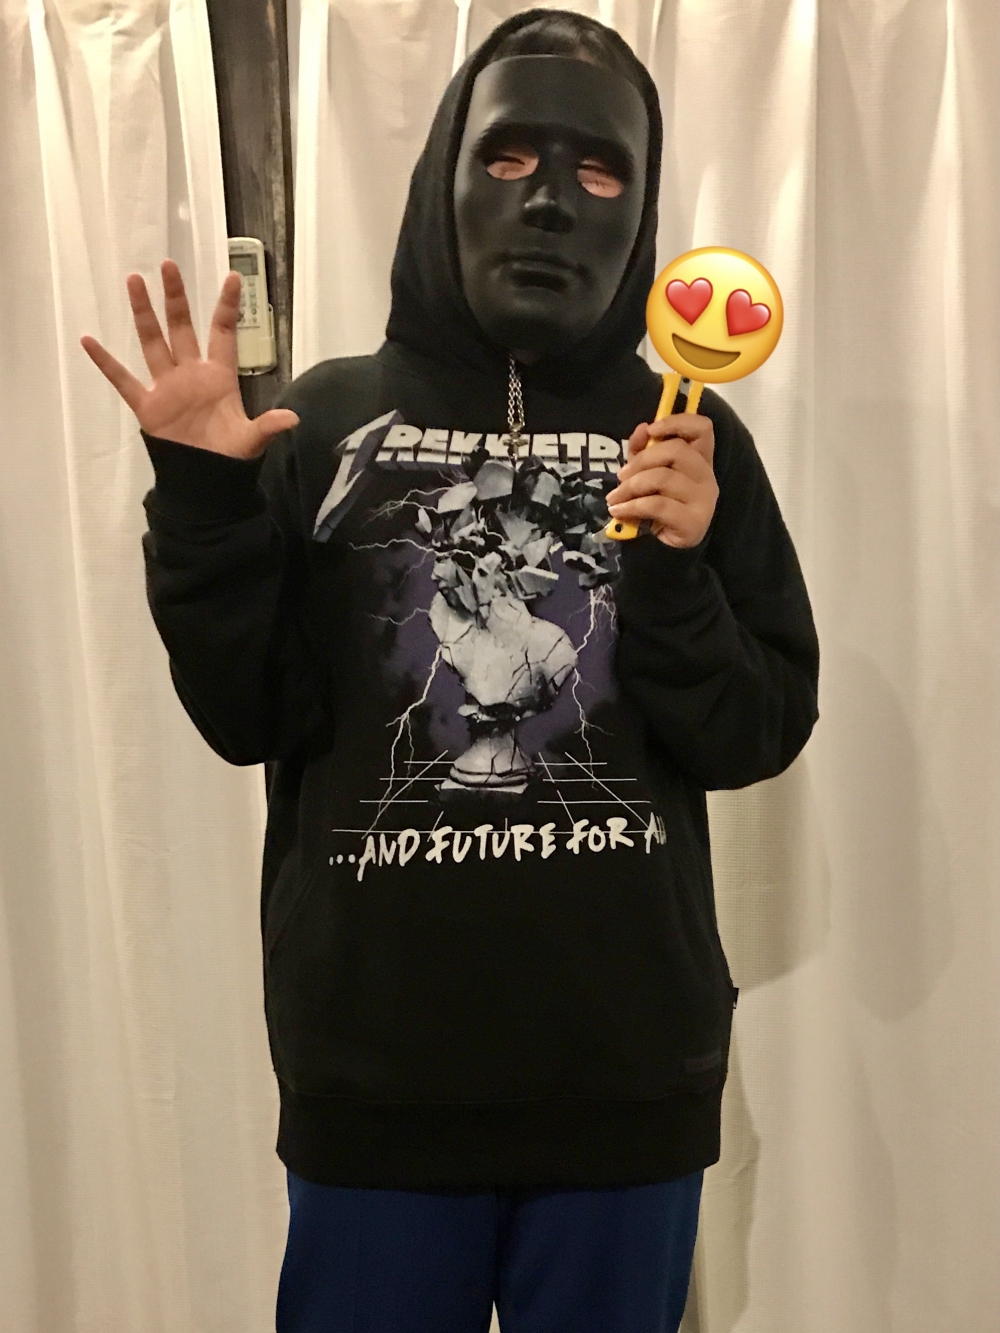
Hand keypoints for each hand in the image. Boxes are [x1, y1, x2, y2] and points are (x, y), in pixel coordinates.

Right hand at [80, 259, 297, 458]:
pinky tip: (89, 341)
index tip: (234, 278)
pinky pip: (123, 380)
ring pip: (153, 341)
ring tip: (134, 281)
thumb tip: (294, 419)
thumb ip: (268, 425)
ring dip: (144, 313)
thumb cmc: (229, 456)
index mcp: (219, 376)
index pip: (223, 333)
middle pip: (181, 327)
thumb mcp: (251, 439)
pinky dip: (106, 362)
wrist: (204, 480)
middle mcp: (191, 373)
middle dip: (175, 297)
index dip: (227, 307)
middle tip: (168, 264)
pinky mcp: (147, 405)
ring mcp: (167, 386)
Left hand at [606, 414, 717, 547]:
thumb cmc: (657, 508)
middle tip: (621, 476)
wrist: (663, 551)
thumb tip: (642, 429)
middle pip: (677, 450)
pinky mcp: (694, 521)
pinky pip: (657, 504)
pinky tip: (619, 511)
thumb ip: (643, 450)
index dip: (678, 422)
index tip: (651, 430)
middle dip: (641, 460)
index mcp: (699, 460)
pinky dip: (632, 506)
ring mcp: (704, 499)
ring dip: (631, 486)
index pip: (702, 428)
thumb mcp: (645, 474)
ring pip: (664, 478)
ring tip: (614, 498)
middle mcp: (707, 476)